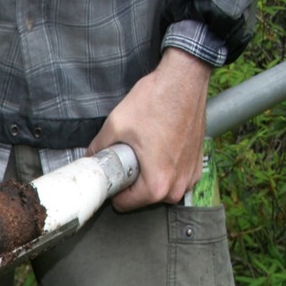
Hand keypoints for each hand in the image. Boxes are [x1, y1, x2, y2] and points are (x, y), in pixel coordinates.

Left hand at [87, 48, 211, 210]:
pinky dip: (163, 168)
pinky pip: (174, 178)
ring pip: (158, 188)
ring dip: (147, 175)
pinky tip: (157, 148)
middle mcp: (178, 186)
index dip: (113, 189)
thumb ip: (97, 148)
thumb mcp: (115, 126)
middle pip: (142, 198)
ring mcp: (191, 176)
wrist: (185, 79)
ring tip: (144, 150)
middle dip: (131, 182)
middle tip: (128, 157)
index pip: (124, 205)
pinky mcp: (197, 165)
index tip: (112, 173)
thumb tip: (89, 159)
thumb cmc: (156, 101)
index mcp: (157, 184)